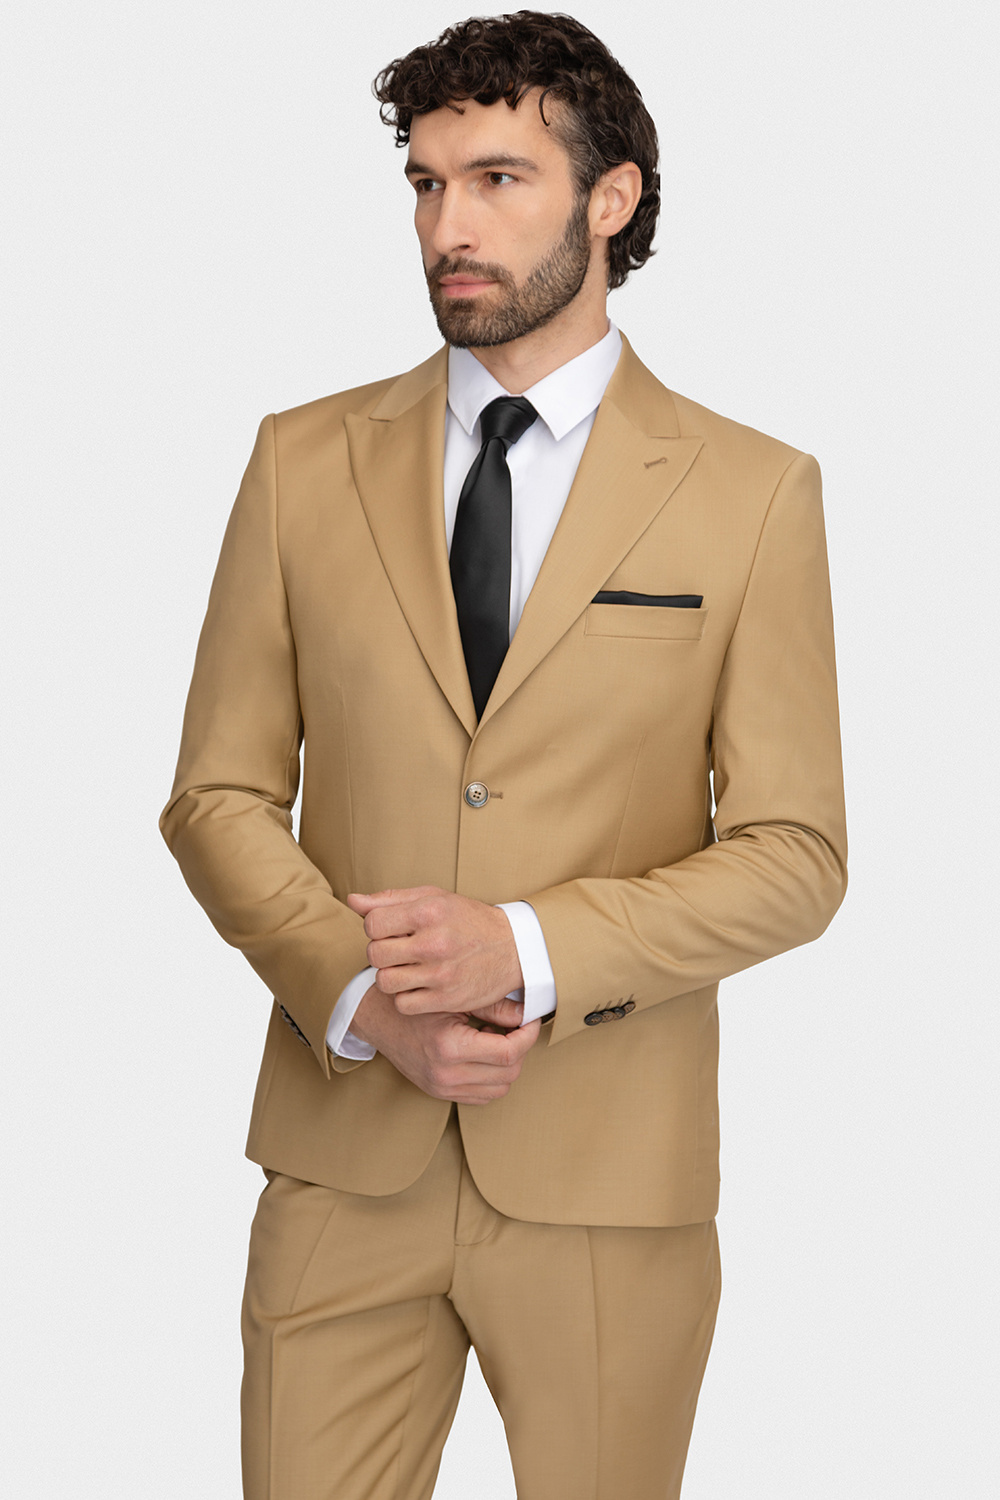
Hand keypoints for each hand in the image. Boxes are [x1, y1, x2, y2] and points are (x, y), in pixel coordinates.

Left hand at [347, 886, 522, 1015]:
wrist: (513, 948)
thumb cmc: (469, 920)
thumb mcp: (434, 898)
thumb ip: (392, 899)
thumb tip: (353, 901)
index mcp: (428, 911)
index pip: (372, 924)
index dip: (376, 928)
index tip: (391, 930)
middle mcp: (434, 943)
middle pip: (375, 954)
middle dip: (381, 952)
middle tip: (398, 950)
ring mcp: (440, 974)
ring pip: (385, 982)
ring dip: (391, 976)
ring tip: (407, 968)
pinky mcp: (446, 999)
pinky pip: (403, 1004)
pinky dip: (406, 997)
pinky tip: (418, 985)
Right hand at [350, 985, 539, 1103]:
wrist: (376, 1017)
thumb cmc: (412, 1000)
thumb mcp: (452, 996)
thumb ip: (493, 1005)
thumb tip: (527, 1012)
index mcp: (449, 1047)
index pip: (509, 1053)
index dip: (528, 1036)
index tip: (531, 1020)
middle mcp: (446, 1074)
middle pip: (509, 1073)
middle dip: (520, 1049)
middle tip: (515, 1026)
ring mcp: (442, 1088)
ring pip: (499, 1089)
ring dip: (507, 1066)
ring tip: (497, 1039)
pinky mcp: (440, 1093)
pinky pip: (483, 1096)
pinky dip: (492, 1079)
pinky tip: (484, 1054)